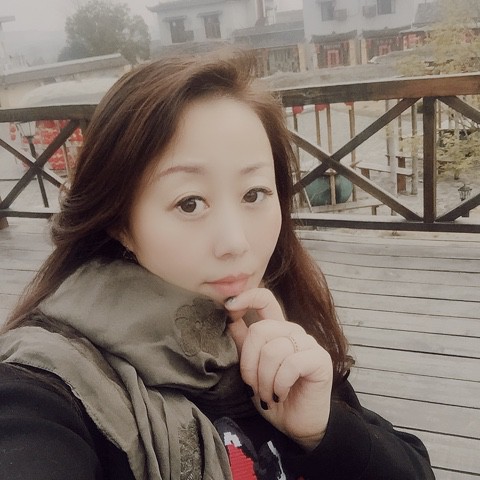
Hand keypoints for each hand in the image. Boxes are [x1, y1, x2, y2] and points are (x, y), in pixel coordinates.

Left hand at [225, 288, 332, 450]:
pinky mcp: (320, 359)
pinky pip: (290, 364)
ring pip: (272, 351)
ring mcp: (308, 343)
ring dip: (264, 381)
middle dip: (249, 364)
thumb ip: (243, 342)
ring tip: (267, 396)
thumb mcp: (251, 369)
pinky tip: (280, 395)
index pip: (264, 298)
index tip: (228, 307)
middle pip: (260, 329)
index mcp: (276, 329)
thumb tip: (227, 313)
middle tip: (253, 387)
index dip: (246, 297)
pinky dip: (279, 384)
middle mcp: (292, 331)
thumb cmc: (272, 395)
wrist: (297, 425)